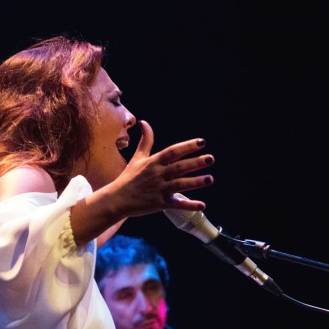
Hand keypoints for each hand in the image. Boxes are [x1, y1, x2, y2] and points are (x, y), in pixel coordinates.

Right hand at [72, 121, 215, 244]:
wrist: (117, 199)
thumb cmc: (129, 177)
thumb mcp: (137, 158)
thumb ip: (145, 141)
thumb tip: (144, 122)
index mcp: (154, 162)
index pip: (173, 152)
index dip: (187, 146)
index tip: (202, 142)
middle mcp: (158, 175)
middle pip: (179, 167)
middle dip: (195, 163)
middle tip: (210, 158)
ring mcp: (159, 189)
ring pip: (180, 185)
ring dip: (196, 182)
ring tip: (210, 179)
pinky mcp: (160, 204)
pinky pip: (177, 205)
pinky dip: (189, 205)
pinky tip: (202, 205)